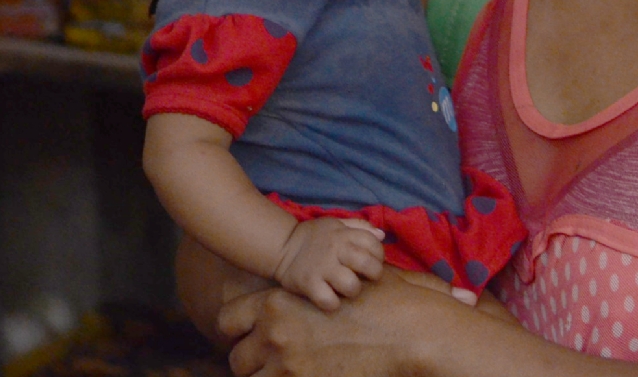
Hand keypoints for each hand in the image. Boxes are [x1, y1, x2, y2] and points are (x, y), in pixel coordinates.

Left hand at [220, 271, 466, 376]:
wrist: (410, 331)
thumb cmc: (385, 301)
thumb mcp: (345, 277)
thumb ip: (323, 280)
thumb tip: (324, 271)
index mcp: (279, 303)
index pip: (228, 320)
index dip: (235, 331)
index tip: (248, 338)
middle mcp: (275, 335)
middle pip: (236, 359)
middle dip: (251, 362)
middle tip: (268, 363)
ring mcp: (288, 365)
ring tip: (287, 371)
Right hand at [272, 218, 385, 312]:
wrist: (283, 246)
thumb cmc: (314, 237)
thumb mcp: (336, 225)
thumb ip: (359, 226)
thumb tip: (382, 235)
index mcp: (344, 235)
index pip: (373, 244)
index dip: (379, 255)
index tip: (374, 262)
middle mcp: (335, 250)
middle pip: (366, 264)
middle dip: (374, 274)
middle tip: (367, 278)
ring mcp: (322, 268)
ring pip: (351, 285)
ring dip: (354, 290)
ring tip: (348, 289)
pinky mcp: (309, 284)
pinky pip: (328, 300)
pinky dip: (333, 304)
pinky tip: (332, 299)